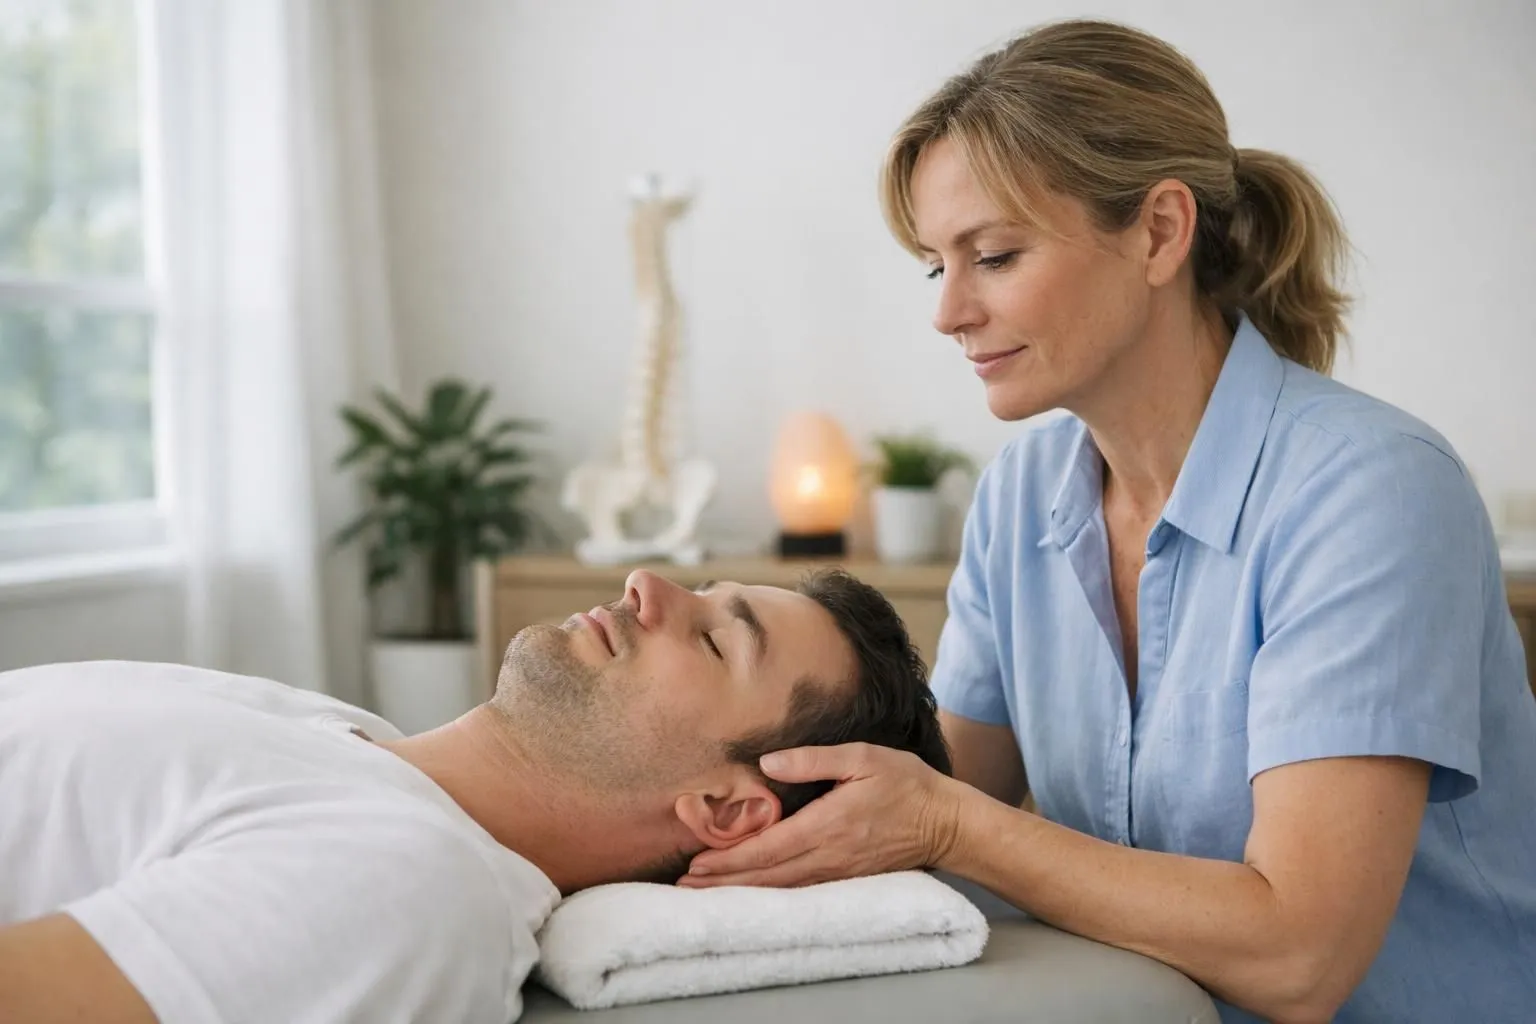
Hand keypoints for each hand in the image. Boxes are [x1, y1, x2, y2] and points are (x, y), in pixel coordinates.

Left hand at [677, 742, 961, 888]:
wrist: (946, 822)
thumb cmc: (905, 784)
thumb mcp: (863, 757)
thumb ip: (814, 759)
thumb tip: (768, 763)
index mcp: (828, 825)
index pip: (769, 848)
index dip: (731, 859)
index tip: (699, 863)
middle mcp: (829, 855)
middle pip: (767, 876)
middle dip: (724, 882)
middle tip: (685, 886)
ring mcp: (838, 872)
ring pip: (780, 889)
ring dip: (741, 892)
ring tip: (706, 893)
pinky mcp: (845, 878)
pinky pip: (799, 891)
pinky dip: (768, 894)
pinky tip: (752, 893)